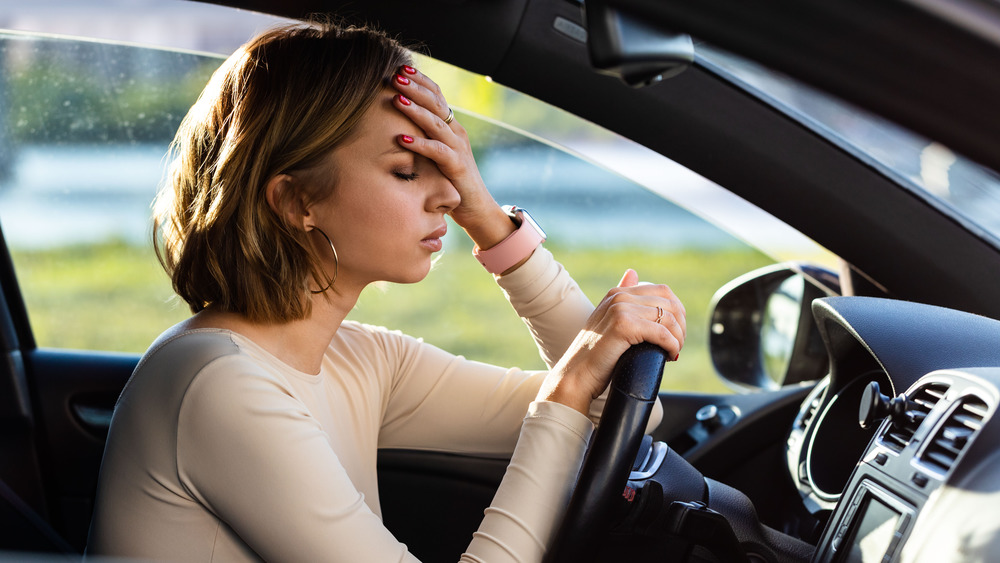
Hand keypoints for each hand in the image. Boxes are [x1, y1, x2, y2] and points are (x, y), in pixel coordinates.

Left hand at [390, 66, 514, 248]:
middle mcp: (456, 133)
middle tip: (395, 76)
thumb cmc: (450, 181)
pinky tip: (401, 138)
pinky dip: (419, 144)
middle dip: (415, 88)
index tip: (400, 69)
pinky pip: (437, 152)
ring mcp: (458, 148)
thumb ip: (422, 137)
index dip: (420, 81)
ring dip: (415, 110)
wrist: (476, 208)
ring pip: (436, 123)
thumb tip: (394, 125)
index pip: (437, 96)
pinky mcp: (457, 167)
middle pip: (436, 103)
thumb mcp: (434, 154)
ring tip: (396, 99)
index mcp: (451, 126)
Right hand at [537, 270, 686, 414]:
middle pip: (669, 303)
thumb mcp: (608, 321)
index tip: (676, 332)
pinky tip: (670, 355)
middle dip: (680, 325)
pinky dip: (671, 345)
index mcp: (618, 293)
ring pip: (669, 319)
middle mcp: (619, 297)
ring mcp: (620, 309)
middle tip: (677, 345)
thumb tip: (633, 273)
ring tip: (673, 352)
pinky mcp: (624, 326)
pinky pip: (662, 333)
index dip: (677, 311)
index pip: (663, 291)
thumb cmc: (595, 356)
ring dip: (678, 337)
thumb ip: (622, 300)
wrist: (576, 376)